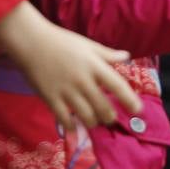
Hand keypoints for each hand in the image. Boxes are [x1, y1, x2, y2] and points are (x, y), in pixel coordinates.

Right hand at [0, 1, 140, 129]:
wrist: (31, 42)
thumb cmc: (62, 41)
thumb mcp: (88, 45)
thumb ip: (107, 54)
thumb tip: (126, 57)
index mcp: (95, 66)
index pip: (117, 86)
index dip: (130, 100)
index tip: (138, 111)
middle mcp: (83, 81)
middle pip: (103, 107)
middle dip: (110, 116)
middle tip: (111, 118)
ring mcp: (66, 91)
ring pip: (86, 116)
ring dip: (94, 122)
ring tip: (95, 122)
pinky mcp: (50, 98)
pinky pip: (64, 119)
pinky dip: (72, 126)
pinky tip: (75, 127)